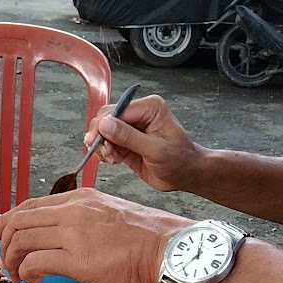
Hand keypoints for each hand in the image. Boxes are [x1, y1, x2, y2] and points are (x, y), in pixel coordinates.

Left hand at [0, 188, 190, 282]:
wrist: (175, 250)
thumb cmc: (154, 241)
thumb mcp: (115, 217)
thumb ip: (89, 223)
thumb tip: (73, 241)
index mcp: (82, 198)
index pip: (33, 204)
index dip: (9, 219)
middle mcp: (73, 210)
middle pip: (19, 220)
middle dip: (3, 241)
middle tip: (2, 259)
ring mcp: (73, 232)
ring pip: (21, 240)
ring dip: (11, 259)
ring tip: (15, 274)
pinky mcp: (77, 258)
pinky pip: (35, 262)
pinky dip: (26, 272)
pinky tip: (32, 280)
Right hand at [84, 95, 206, 192]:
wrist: (185, 174)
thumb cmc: (179, 160)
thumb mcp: (155, 150)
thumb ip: (129, 137)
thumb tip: (105, 125)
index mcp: (149, 107)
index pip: (116, 111)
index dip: (103, 127)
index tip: (96, 143)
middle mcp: (139, 114)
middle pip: (106, 118)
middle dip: (101, 137)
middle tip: (107, 154)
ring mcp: (131, 127)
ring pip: (104, 131)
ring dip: (103, 146)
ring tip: (113, 159)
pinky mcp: (127, 141)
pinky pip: (107, 143)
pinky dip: (106, 152)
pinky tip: (115, 160)